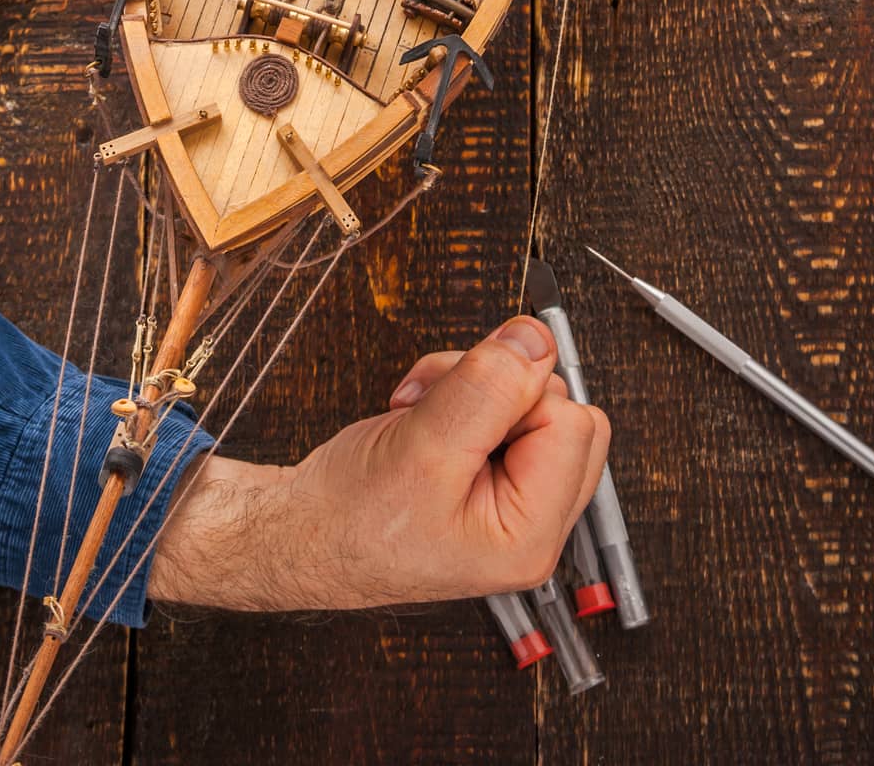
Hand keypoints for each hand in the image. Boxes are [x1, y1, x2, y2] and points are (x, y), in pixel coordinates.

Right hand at [148, 316, 609, 610]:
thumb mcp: (421, 449)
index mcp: (533, 535)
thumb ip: (487, 389)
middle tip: (441, 407)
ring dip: (470, 381)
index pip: (572, 424)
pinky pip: (500, 397)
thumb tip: (535, 339)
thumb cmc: (350, 521)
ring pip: (528, 393)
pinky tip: (420, 411)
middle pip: (561, 406)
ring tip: (420, 410)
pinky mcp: (490, 464)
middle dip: (497, 386)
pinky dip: (458, 386)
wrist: (301, 532)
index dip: (515, 397)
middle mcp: (535, 516)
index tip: (460, 411)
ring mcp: (513, 490)